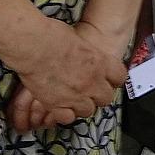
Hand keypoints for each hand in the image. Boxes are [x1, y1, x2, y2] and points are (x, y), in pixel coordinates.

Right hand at [5, 18, 126, 131]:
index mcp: (100, 62)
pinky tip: (60, 106)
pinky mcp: (57, 105)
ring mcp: (76, 95)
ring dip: (82, 105)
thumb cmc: (54, 37)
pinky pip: (68, 118)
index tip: (109, 80)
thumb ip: (87, 53)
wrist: (35, 47)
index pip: (119, 77)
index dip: (113, 79)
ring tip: (73, 99)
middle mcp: (92, 81)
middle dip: (99, 95)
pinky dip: (65, 114)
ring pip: (88, 110)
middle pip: (106, 97)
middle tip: (90, 91)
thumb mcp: (79, 40)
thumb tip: (85, 55)